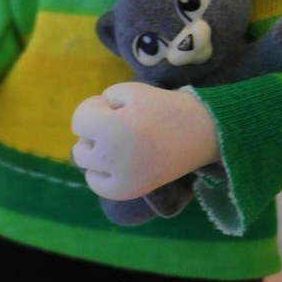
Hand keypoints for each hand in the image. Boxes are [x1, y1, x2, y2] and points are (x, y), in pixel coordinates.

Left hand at [72, 83, 219, 200]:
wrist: (202, 132)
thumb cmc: (165, 107)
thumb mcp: (130, 90)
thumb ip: (102, 103)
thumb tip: (87, 128)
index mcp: (111, 128)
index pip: (80, 119)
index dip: (97, 107)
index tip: (118, 107)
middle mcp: (112, 157)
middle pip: (80, 144)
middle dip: (95, 131)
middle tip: (120, 126)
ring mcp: (120, 178)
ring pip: (84, 164)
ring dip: (95, 151)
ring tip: (119, 143)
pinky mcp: (129, 191)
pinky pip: (97, 184)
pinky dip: (99, 174)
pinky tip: (114, 163)